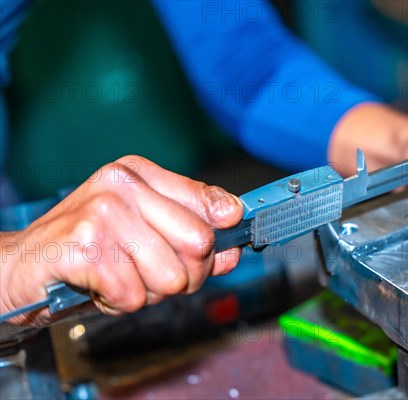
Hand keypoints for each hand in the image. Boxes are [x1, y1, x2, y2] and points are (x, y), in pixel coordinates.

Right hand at [0, 156, 242, 325]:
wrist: (19, 265)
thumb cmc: (86, 249)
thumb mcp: (142, 232)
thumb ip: (189, 237)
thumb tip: (234, 252)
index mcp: (140, 173)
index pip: (209, 203)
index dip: (222, 234)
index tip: (218, 251)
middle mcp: (124, 184)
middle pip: (200, 244)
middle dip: (183, 275)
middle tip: (152, 275)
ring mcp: (104, 212)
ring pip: (171, 276)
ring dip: (147, 293)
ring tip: (118, 277)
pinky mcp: (86, 246)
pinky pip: (134, 295)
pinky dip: (118, 303)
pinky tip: (98, 286)